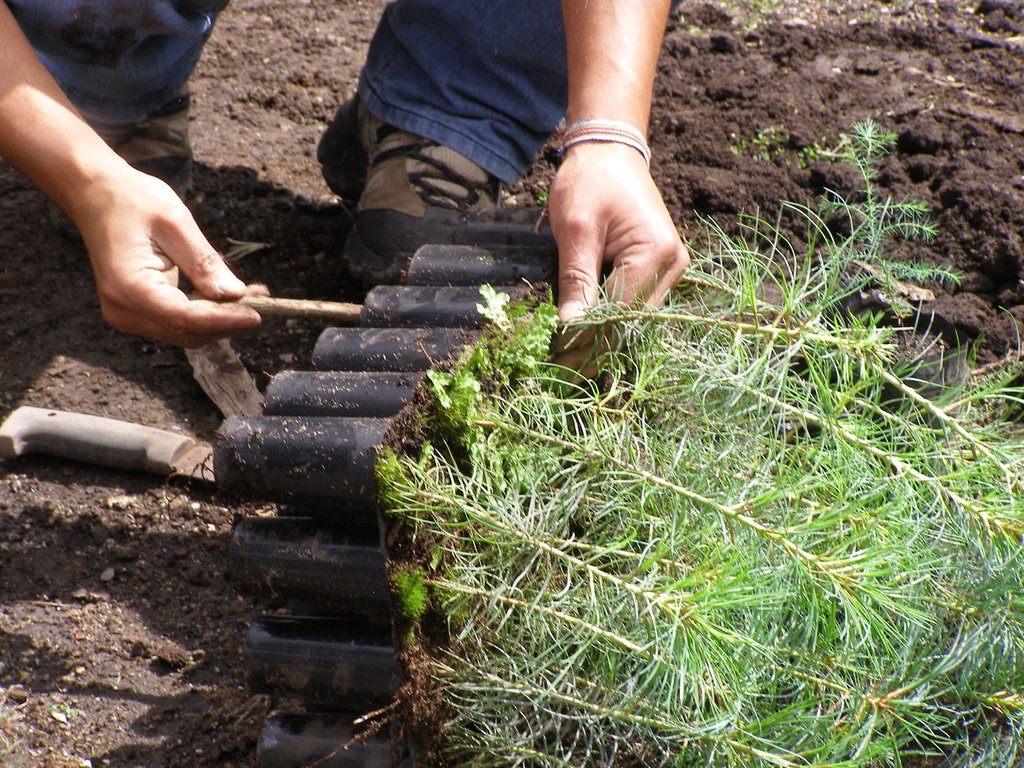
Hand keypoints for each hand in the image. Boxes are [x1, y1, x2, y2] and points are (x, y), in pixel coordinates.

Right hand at [68, 166, 264, 346]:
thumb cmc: (133, 200)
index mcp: (128, 287)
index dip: (224, 320)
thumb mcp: (175, 223)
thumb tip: (234, 295)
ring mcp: (127, 315)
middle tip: (265, 300)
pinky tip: (230, 296)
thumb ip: (204, 262)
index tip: (258, 315)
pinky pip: (178, 322)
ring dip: (221, 318)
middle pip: (187, 332)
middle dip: (228, 320)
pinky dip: (206, 313)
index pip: (185, 318)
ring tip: (254, 295)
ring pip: (185, 332)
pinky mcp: (136, 312)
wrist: (96, 194)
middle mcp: (123, 309)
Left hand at [546, 141, 688, 371]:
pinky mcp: (660, 271)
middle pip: (632, 322)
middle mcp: (673, 266)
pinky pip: (635, 305)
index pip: (621, 313)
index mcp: (655, 254)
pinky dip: (610, 320)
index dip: (591, 341)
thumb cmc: (589, 182)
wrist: (610, 152)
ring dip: (604, 337)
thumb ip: (576, 280)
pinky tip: (586, 336)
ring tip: (571, 360)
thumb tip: (570, 330)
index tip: (561, 365)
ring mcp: (671, 270)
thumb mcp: (575, 230)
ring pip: (635, 319)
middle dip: (597, 347)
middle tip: (563, 373)